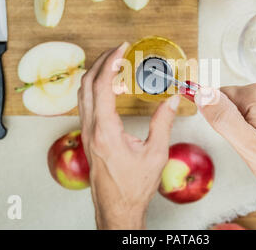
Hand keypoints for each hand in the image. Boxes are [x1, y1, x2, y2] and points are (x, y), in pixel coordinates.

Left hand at [78, 42, 180, 229]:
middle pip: (87, 84)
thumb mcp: (155, 153)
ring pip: (83, 95)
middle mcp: (91, 129)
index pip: (103, 86)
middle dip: (100, 62)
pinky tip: (114, 91)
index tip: (122, 48)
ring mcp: (87, 134)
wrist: (117, 208)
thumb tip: (171, 99)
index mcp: (106, 131)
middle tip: (118, 51)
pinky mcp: (89, 138)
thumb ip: (163, 123)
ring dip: (97, 76)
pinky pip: (87, 106)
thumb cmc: (134, 186)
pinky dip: (97, 91)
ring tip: (117, 67)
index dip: (111, 62)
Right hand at [195, 84, 255, 228]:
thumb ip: (223, 117)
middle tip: (253, 149)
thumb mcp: (248, 146)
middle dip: (239, 126)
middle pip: (237, 103)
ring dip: (253, 130)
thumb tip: (202, 93)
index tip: (236, 139)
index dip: (223, 121)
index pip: (220, 97)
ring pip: (252, 111)